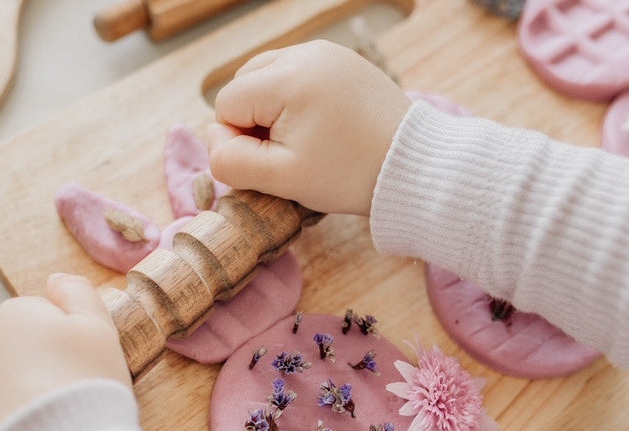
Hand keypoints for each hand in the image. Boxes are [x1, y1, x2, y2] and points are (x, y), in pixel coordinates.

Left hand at [0, 273, 131, 430]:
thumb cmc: (83, 386)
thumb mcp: (99, 328)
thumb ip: (79, 294)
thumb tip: (56, 279)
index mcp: (15, 314)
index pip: (49, 319)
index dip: (74, 342)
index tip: (87, 365)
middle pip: (26, 351)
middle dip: (48, 368)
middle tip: (76, 394)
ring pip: (10, 386)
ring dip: (31, 398)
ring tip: (58, 421)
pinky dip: (16, 427)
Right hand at [208, 40, 409, 215]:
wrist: (414, 167)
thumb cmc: (348, 175)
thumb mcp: (280, 179)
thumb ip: (231, 161)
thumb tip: (214, 140)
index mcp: (288, 78)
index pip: (226, 104)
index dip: (237, 140)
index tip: (273, 163)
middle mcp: (306, 54)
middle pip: (244, 84)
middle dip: (253, 122)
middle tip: (287, 155)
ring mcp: (328, 54)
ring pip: (269, 78)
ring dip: (272, 112)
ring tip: (303, 142)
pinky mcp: (344, 63)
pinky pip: (298, 76)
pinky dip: (296, 102)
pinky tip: (320, 129)